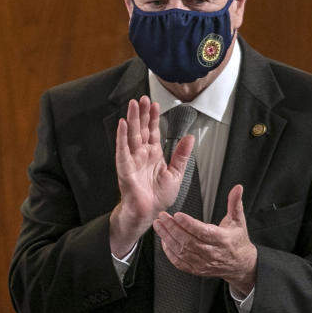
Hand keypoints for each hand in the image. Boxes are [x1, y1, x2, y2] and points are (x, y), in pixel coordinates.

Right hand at [109, 96, 194, 256]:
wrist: (149, 213)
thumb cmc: (158, 198)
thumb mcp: (176, 173)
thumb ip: (182, 155)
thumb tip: (189, 138)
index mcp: (154, 155)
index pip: (153, 132)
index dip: (154, 118)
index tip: (155, 104)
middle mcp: (142, 155)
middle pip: (141, 129)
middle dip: (142, 113)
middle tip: (142, 98)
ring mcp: (133, 161)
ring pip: (131, 136)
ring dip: (132, 119)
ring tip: (133, 105)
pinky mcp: (125, 168)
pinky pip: (122, 150)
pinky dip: (122, 137)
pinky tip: (123, 125)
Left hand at [152, 184, 257, 292]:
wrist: (241, 264)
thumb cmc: (237, 240)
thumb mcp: (238, 220)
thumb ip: (235, 203)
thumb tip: (237, 188)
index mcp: (221, 239)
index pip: (202, 231)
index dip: (188, 224)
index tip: (177, 215)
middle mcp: (211, 252)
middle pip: (188, 241)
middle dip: (172, 228)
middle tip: (162, 217)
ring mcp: (203, 262)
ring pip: (181, 251)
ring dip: (167, 238)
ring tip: (159, 225)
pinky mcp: (196, 269)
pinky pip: (179, 262)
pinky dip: (169, 252)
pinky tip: (164, 241)